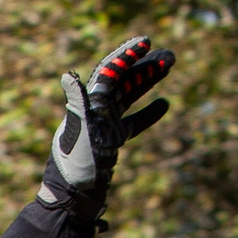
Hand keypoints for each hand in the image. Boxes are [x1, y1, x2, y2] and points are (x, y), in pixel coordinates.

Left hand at [40, 36, 172, 218]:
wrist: (73, 195)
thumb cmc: (75, 164)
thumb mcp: (79, 131)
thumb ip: (78, 102)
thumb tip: (67, 75)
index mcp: (88, 105)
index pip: (108, 73)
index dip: (126, 56)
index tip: (146, 42)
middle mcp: (94, 112)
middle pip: (122, 81)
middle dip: (144, 66)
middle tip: (170, 55)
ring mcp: (104, 126)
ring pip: (129, 96)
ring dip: (147, 80)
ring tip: (169, 65)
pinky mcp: (111, 141)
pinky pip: (132, 122)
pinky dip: (147, 112)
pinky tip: (165, 104)